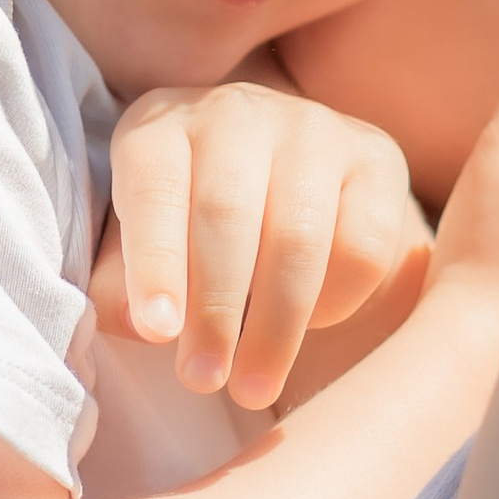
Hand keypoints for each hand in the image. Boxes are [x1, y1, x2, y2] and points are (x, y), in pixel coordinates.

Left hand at [105, 81, 430, 410]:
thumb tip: (141, 325)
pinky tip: (309, 326)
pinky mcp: (377, 159)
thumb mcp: (139, 252)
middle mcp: (237, 112)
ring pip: (299, 235)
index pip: (155, 189)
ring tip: (253, 386)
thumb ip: (122, 287)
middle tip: (203, 380)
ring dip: (274, 325)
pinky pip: (361, 246)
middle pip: (227, 214)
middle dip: (214, 309)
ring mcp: (314, 128)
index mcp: (161, 127)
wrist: (288, 194)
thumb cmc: (190, 236)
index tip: (157, 333)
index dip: (155, 262)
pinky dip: (335, 301)